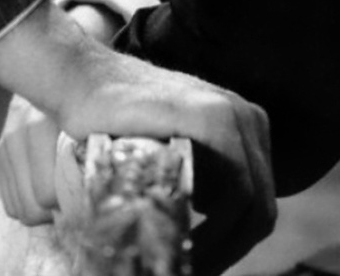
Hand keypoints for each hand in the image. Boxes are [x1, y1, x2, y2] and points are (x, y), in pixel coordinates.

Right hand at [0, 4, 276, 265]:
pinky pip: (236, 189)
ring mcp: (233, 114)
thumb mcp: (169, 148)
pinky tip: (184, 242)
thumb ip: (197, 176)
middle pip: (260, 208)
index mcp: (244, 125)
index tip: (199, 264)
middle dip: (229, 249)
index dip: (232, 242)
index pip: (257, 202)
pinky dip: (217, 229)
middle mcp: (246, 117)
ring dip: (222, 246)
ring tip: (184, 262)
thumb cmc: (112, 121)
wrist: (79, 82)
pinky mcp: (211, 117)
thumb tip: (200, 237)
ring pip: (253, 205)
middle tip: (192, 269)